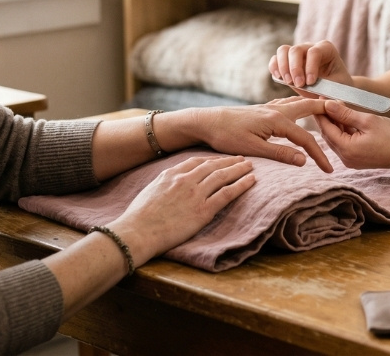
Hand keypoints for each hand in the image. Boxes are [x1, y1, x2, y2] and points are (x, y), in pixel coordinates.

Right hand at [109, 155, 254, 264]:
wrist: (138, 231)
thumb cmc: (139, 217)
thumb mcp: (150, 190)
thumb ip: (164, 184)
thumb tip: (170, 184)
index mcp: (171, 174)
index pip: (196, 161)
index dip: (212, 159)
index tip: (221, 159)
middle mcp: (185, 180)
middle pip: (213, 166)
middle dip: (229, 161)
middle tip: (242, 158)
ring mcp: (195, 194)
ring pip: (223, 176)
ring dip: (239, 169)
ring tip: (250, 166)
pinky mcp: (203, 210)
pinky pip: (227, 194)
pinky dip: (241, 185)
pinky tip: (251, 181)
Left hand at [187, 99, 334, 172]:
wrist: (206, 121)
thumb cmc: (226, 137)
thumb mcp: (253, 149)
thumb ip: (280, 154)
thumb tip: (304, 160)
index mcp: (276, 120)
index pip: (306, 139)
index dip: (319, 155)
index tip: (329, 170)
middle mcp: (275, 110)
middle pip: (308, 108)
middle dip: (327, 113)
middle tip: (344, 116)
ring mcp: (268, 108)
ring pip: (298, 103)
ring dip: (314, 106)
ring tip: (328, 110)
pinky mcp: (261, 110)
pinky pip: (287, 104)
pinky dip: (299, 105)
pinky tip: (298, 109)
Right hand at [269, 40, 352, 91]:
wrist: (331, 89)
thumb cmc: (337, 87)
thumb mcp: (338, 88)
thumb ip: (331, 92)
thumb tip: (321, 98)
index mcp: (326, 49)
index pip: (314, 52)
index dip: (310, 67)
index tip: (310, 83)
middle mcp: (310, 47)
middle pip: (296, 49)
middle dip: (295, 68)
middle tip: (299, 85)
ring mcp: (297, 53)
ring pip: (283, 50)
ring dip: (283, 67)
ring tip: (288, 82)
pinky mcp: (286, 61)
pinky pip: (276, 58)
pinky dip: (274, 67)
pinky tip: (279, 78)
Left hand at [314, 99, 389, 169]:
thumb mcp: (368, 120)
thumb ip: (345, 113)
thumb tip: (327, 104)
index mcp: (347, 149)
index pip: (326, 129)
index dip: (321, 113)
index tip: (317, 98)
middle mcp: (346, 159)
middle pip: (329, 135)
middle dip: (326, 117)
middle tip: (324, 100)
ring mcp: (351, 161)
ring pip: (336, 139)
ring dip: (335, 123)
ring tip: (335, 105)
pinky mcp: (357, 160)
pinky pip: (344, 144)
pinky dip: (343, 131)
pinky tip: (345, 118)